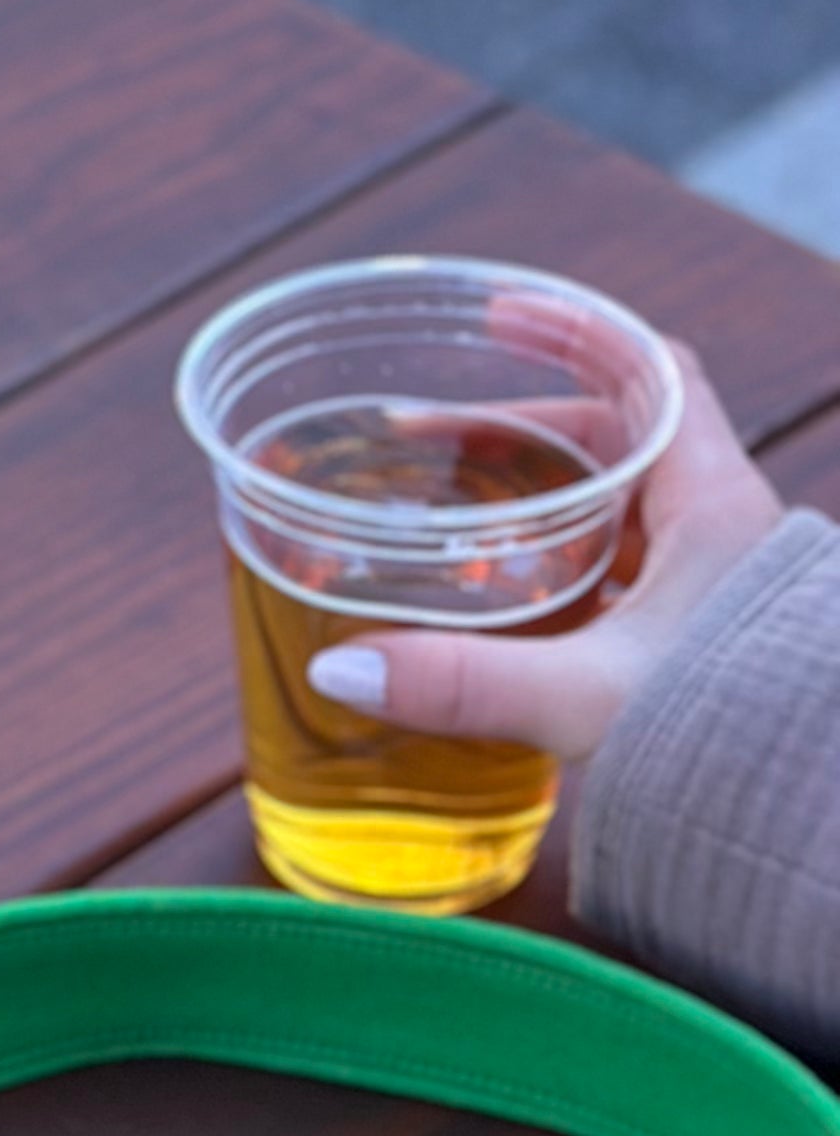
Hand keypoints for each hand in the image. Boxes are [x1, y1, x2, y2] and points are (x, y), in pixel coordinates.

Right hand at [305, 348, 782, 762]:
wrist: (804, 816)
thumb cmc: (732, 739)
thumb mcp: (584, 697)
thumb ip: (463, 681)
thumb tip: (342, 669)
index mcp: (712, 501)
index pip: (650, 370)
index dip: (576, 332)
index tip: (498, 320)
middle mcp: (722, 528)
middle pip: (617, 438)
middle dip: (522, 432)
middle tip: (432, 448)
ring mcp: (715, 583)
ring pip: (619, 507)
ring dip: (539, 501)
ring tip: (451, 520)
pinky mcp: (700, 637)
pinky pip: (624, 570)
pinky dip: (562, 565)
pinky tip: (508, 603)